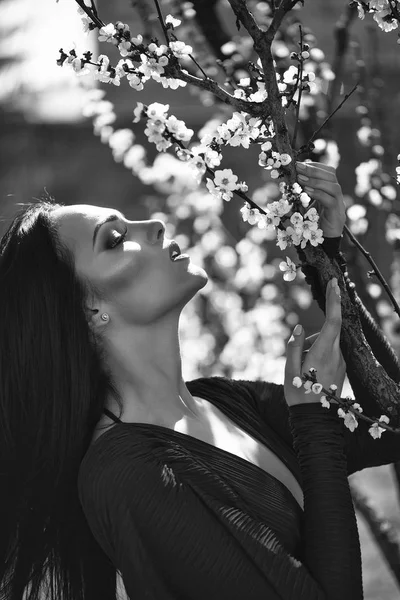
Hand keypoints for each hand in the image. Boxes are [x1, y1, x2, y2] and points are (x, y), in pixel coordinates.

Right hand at [284, 278, 345, 406]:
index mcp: (322, 352)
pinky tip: (310, 371)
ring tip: (302, 368)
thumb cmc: (299, 394)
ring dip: (314, 345)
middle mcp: (335, 354)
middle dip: (318, 325)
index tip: (334, 283)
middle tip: (307, 334)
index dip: (334, 300)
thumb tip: (298, 329)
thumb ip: (293, 347)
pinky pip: (330, 351)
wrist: (315, 418)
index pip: (333, 320)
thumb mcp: (289, 370)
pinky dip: (319, 353)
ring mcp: (341, 361)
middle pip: (330, 329)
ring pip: (328, 341)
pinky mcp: (341, 367)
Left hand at [296, 161, 345, 237]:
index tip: (300, 164)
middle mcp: (336, 194)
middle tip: (298, 167)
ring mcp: (339, 204)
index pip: (328, 171)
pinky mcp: (337, 214)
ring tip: (300, 179)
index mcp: (330, 190)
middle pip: (331, 175)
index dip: (315, 165)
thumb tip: (286, 184)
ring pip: (333, 186)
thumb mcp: (305, 206)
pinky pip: (330, 200)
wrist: (325, 243)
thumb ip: (300, 195)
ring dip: (315, 180)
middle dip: (313, 169)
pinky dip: (318, 194)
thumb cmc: (313, 224)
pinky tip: (307, 191)